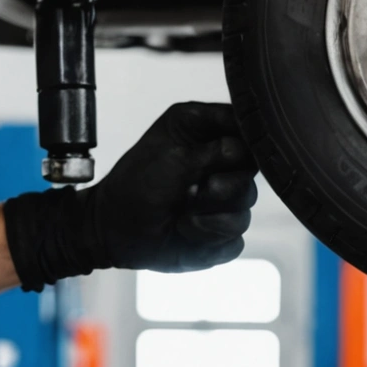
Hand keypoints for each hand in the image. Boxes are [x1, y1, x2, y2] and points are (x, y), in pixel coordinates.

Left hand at [1, 103, 258, 290]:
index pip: (247, 128)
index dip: (243, 143)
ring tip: (182, 215)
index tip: (225, 157)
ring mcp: (222, 199)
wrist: (114, 229)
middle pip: (253, 172)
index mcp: (205, 132)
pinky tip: (186, 232)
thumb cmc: (134, 185)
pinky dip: (209, 239)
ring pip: (245, 208)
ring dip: (212, 216)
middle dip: (223, 187)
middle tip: (193, 190)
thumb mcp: (173, 156)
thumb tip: (247, 150)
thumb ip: (216, 149)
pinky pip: (235, 238)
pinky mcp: (220, 232)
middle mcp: (219, 162)